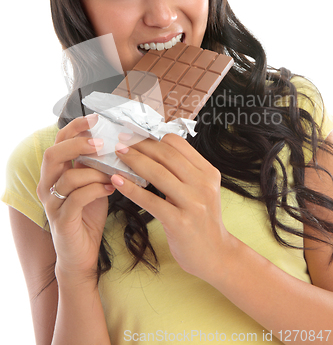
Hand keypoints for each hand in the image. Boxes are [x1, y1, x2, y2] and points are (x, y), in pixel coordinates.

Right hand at [37, 115, 114, 278]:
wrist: (81, 253)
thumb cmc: (88, 214)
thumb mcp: (92, 183)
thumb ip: (96, 165)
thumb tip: (118, 142)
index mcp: (55, 172)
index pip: (59, 141)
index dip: (75, 127)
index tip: (95, 118)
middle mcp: (48, 184)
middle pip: (54, 154)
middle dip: (78, 144)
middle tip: (103, 142)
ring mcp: (52, 203)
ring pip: (68, 177)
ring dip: (95, 171)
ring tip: (115, 173)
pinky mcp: (61, 220)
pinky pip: (77, 198)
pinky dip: (97, 190)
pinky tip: (112, 188)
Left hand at [110, 133, 228, 280]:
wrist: (216, 256)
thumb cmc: (202, 222)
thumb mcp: (201, 190)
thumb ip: (184, 172)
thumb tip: (153, 151)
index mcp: (208, 172)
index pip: (178, 144)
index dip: (153, 138)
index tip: (135, 136)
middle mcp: (203, 184)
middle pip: (166, 155)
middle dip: (140, 145)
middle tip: (121, 141)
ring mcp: (193, 204)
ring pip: (158, 174)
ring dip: (134, 161)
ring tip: (118, 155)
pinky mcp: (180, 223)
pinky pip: (151, 201)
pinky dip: (131, 189)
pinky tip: (117, 181)